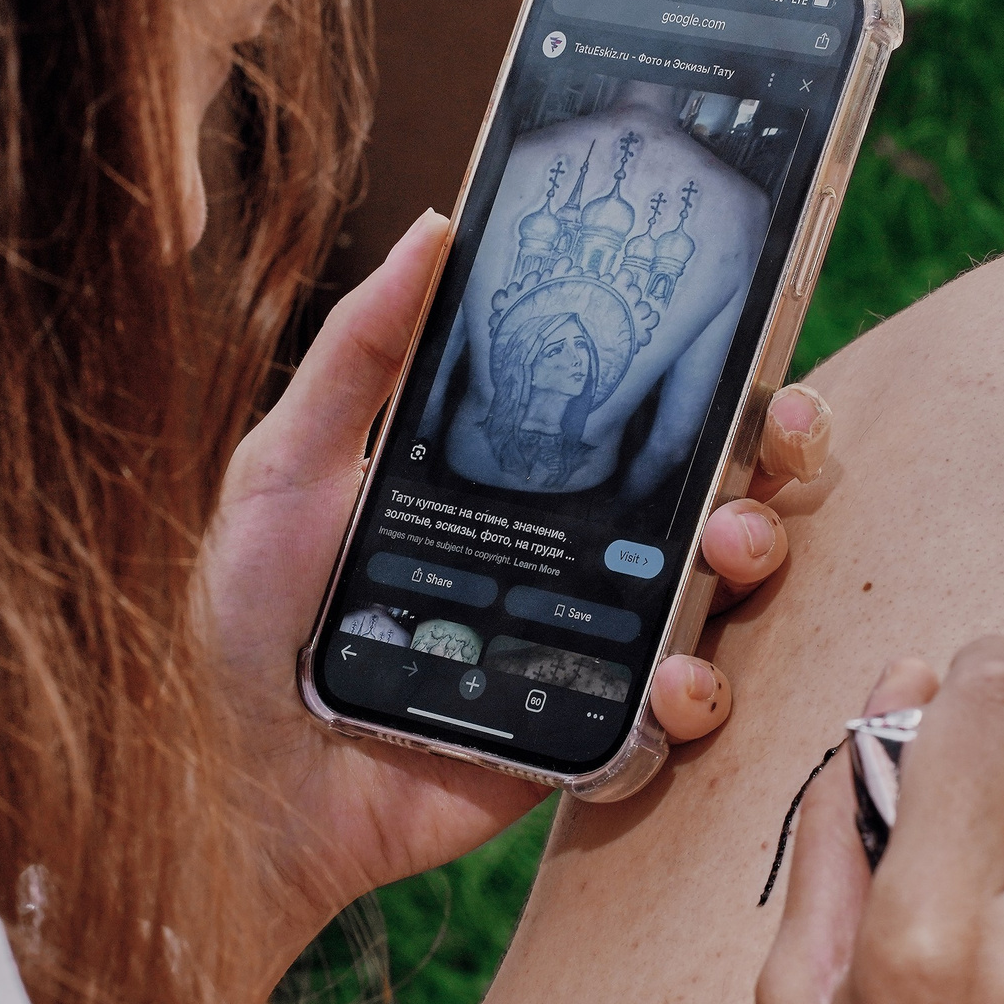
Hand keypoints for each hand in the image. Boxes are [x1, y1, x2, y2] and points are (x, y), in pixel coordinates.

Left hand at [202, 211, 834, 1003]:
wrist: (233, 774)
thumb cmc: (246, 617)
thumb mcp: (288, 463)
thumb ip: (363, 352)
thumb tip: (436, 229)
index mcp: (524, 490)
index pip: (651, 428)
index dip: (724, 395)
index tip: (759, 365)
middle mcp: (576, 568)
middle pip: (719, 506)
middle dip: (770, 477)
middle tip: (756, 472)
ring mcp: (589, 659)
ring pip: (721, 608)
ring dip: (749, 572)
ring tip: (723, 558)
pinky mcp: (584, 746)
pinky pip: (675, 724)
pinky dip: (694, 695)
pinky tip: (668, 682)